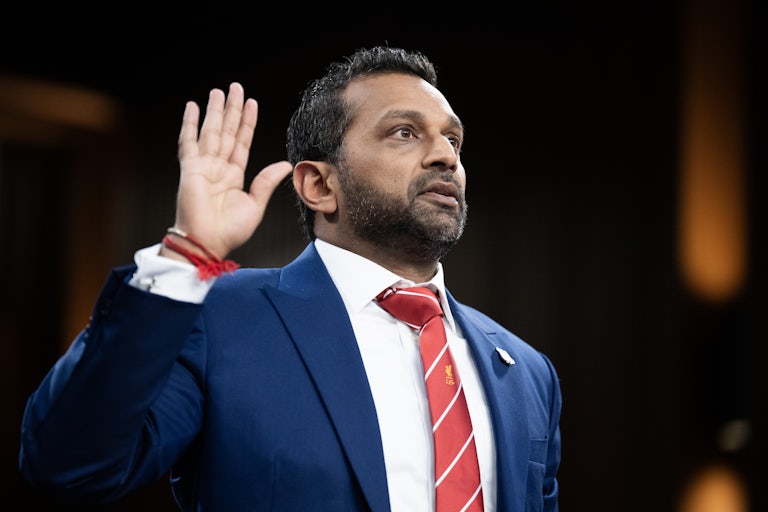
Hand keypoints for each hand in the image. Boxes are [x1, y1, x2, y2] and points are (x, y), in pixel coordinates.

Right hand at [169, 82, 292, 258]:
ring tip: (218, 91)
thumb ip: (267, 182)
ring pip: (211, 131)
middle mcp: (218, 168)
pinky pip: (188, 142)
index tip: (251, 103)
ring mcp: (203, 167)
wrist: (208, 243)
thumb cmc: (230, 231)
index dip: (247, 123)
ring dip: (215, 111)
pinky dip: (189, 124)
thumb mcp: (255, 204)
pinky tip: (192, 107)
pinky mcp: (190, 169)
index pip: (242, 142)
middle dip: (231, 109)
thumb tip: (285, 164)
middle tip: (236, 87)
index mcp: (234, 176)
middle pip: (227, 131)